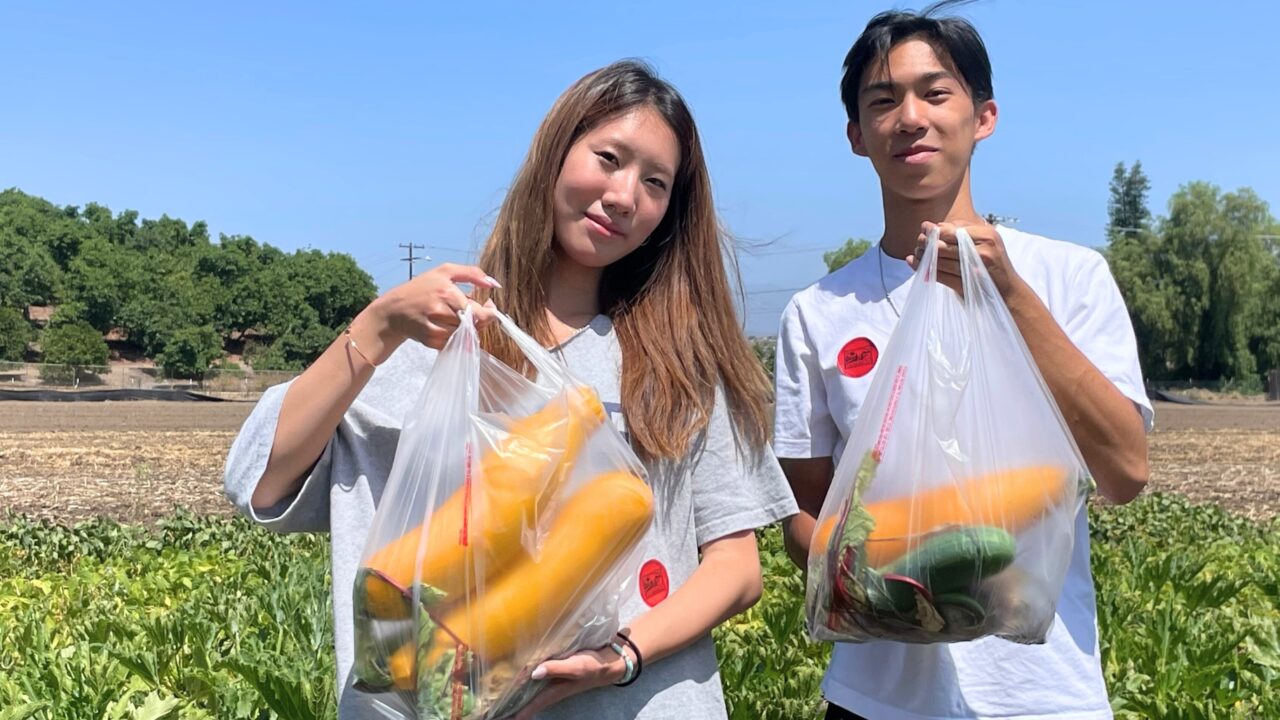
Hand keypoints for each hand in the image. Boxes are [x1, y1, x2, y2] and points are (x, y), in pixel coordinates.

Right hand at [362, 263, 500, 355]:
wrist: (394, 310)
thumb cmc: (421, 288)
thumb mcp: (445, 272)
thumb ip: (472, 273)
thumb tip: (494, 284)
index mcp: (447, 293)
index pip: (480, 313)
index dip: (489, 313)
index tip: (488, 307)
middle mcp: (441, 312)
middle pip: (475, 325)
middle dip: (477, 319)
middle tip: (470, 310)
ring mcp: (436, 329)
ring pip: (466, 335)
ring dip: (466, 327)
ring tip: (454, 316)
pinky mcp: (432, 341)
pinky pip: (455, 342)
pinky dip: (456, 336)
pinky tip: (447, 325)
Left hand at [505, 646, 626, 719]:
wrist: (608, 663)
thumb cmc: (592, 667)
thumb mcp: (575, 667)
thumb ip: (556, 669)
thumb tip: (534, 673)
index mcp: (553, 692)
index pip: (530, 706)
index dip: (516, 715)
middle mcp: (549, 689)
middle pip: (527, 703)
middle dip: (511, 708)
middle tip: (493, 711)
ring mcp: (552, 682)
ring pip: (529, 693)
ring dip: (516, 696)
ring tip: (499, 698)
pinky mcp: (553, 673)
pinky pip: (534, 680)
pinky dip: (524, 681)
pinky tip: (515, 677)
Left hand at [907, 222, 1024, 298]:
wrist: (1009, 292)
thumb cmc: (993, 264)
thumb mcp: (987, 242)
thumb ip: (964, 230)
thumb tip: (936, 226)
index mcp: (987, 235)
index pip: (952, 230)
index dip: (934, 231)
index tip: (924, 230)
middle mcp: (982, 250)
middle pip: (943, 244)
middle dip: (925, 243)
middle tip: (918, 243)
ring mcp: (975, 269)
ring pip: (939, 260)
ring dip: (923, 257)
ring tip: (915, 254)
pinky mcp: (967, 285)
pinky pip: (940, 276)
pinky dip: (924, 270)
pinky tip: (914, 264)